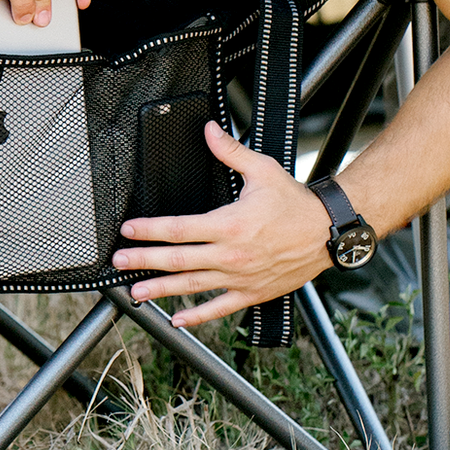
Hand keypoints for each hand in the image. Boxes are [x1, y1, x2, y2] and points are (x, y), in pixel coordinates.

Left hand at [111, 121, 333, 327]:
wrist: (329, 232)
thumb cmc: (295, 203)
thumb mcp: (262, 170)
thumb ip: (230, 151)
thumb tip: (209, 130)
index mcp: (229, 224)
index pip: (178, 228)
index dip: (149, 229)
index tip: (128, 230)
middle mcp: (230, 254)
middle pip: (177, 259)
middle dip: (144, 260)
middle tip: (120, 262)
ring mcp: (240, 277)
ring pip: (192, 286)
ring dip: (161, 290)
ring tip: (136, 291)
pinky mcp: (251, 292)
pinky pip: (219, 307)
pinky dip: (197, 316)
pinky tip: (177, 320)